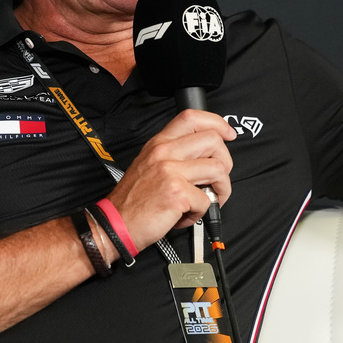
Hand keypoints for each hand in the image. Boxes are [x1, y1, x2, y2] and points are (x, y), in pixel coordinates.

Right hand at [105, 109, 235, 247]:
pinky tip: (186, 215)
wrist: (114, 225)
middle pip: (213, 140)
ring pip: (218, 169)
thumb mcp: (149, 164)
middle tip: (216, 180)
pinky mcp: (176, 193)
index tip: (228, 134)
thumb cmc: (133, 200)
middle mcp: (164, 152)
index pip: (192, 117)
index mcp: (159, 143)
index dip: (217, 123)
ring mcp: (170, 171)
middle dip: (225, 162)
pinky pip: (207, 200)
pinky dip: (201, 213)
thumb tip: (206, 154)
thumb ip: (175, 154)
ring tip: (205, 200)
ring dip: (220, 190)